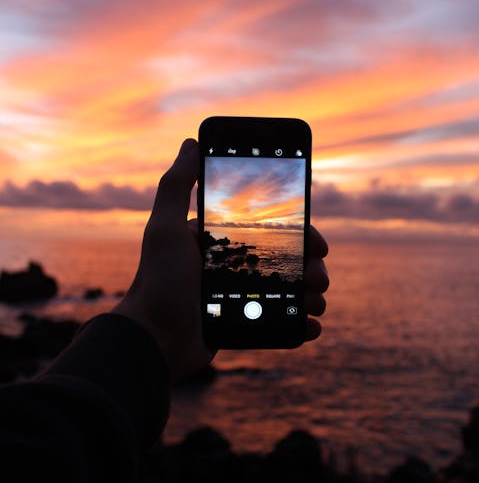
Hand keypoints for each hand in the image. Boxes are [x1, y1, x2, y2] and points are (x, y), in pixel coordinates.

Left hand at [113, 138, 328, 378]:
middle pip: (284, 262)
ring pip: (287, 292)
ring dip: (311, 296)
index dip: (299, 234)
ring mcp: (236, 298)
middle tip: (321, 278)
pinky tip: (311, 325)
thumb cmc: (158, 281)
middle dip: (310, 268)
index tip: (318, 243)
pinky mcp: (240, 325)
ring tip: (318, 303)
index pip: (268, 231)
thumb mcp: (164, 228)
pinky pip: (278, 323)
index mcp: (218, 243)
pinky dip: (299, 324)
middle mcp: (229, 268)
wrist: (152, 339)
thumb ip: (176, 186)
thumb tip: (191, 142)